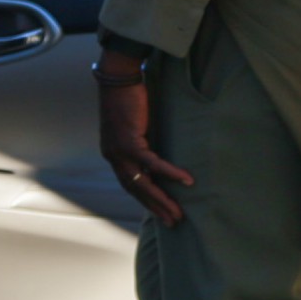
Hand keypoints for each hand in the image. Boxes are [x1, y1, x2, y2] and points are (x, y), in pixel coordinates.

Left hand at [97, 63, 193, 227]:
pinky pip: (153, 163)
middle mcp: (114, 157)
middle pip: (137, 190)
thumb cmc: (127, 97)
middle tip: (172, 222)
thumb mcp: (133, 125)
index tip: (161, 212)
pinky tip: (186, 181)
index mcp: (114, 155)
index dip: (146, 200)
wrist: (118, 78)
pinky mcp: (130, 141)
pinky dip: (170, 173)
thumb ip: (141, 141)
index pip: (131, 185)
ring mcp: (120, 151)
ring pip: (143, 183)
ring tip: (178, 212)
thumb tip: (155, 151)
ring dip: (162, 199)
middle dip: (155, 208)